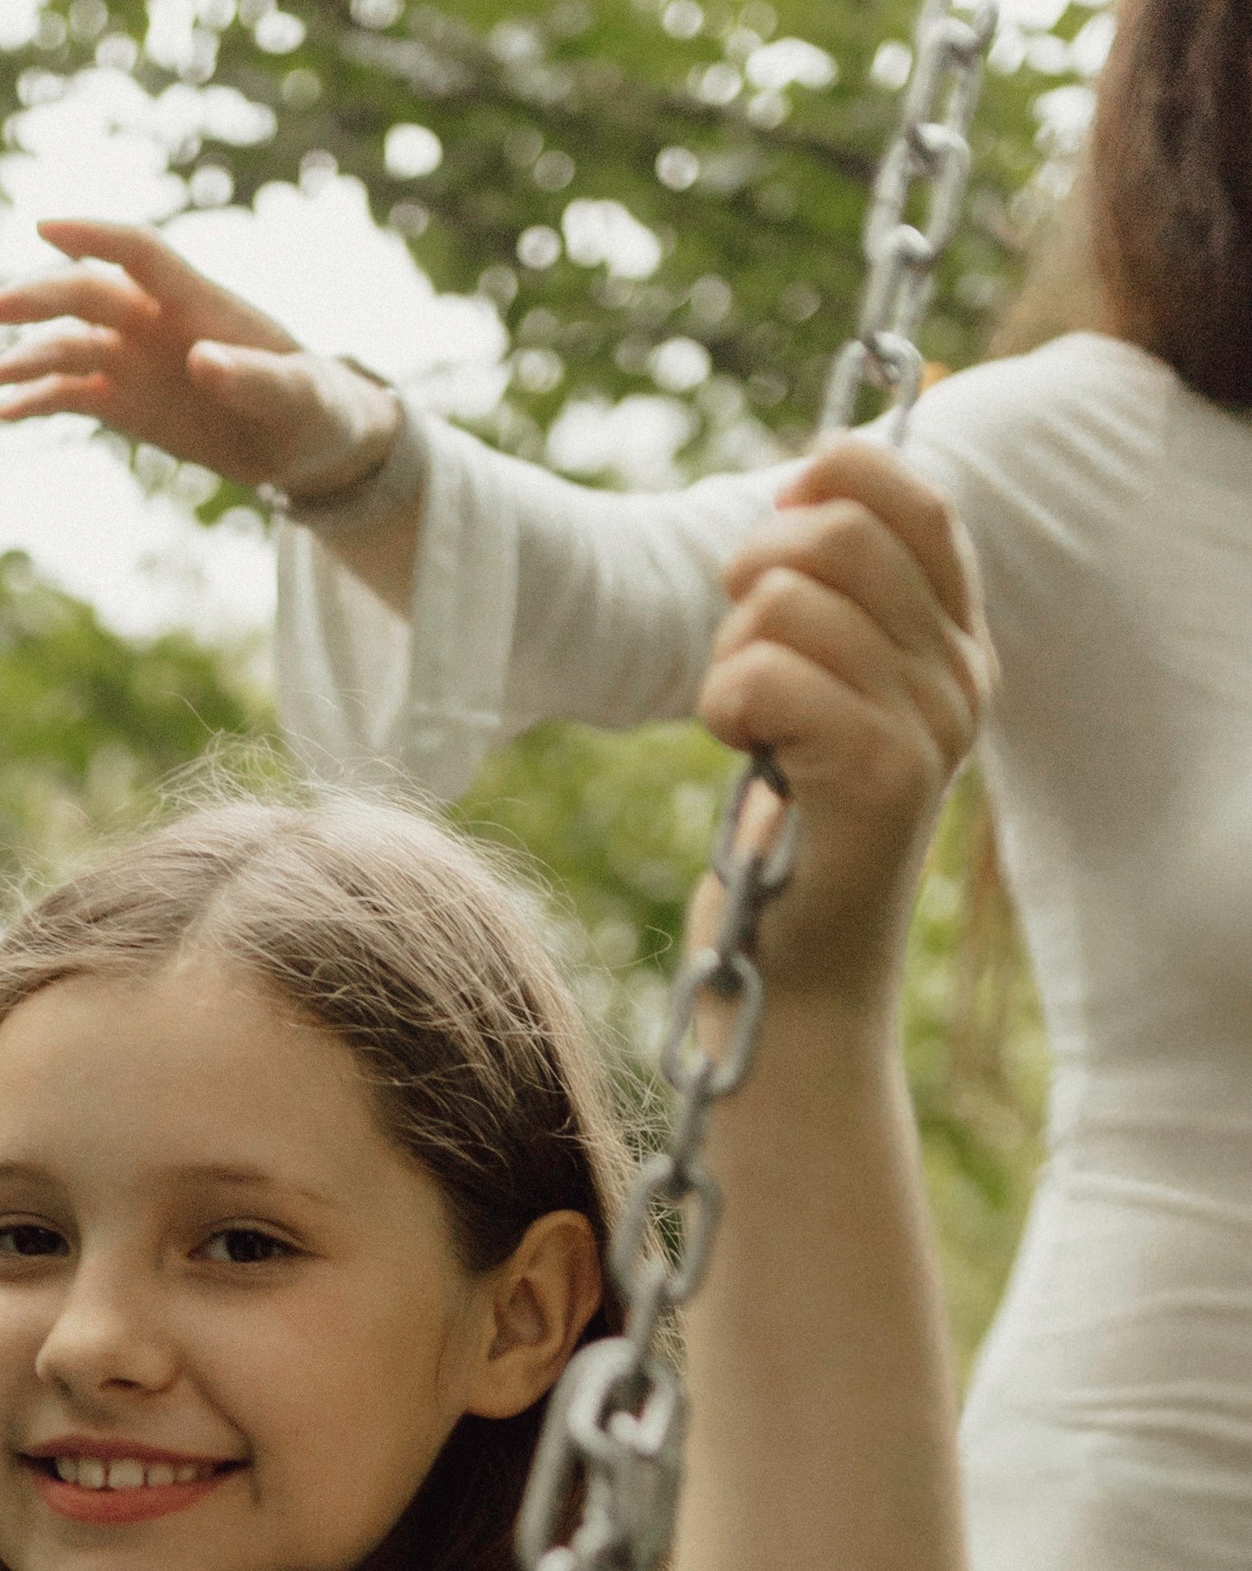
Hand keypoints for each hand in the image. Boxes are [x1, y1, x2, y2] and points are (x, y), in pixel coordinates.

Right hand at [0, 218, 393, 497]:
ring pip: (69, 345)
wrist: (305, 442)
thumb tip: (202, 361)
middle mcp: (156, 321)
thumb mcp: (299, 396)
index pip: (139, 253)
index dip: (95, 237)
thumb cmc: (312, 406)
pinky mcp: (126, 402)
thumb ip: (255, 377)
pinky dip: (38, 401)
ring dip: (26, 355)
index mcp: (198, 300)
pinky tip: (4, 414)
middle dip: (36, 298)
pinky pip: (72, 395)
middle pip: (85, 294)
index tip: (46, 228)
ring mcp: (136, 360)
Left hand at [691, 439, 991, 1005]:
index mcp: (959, 647)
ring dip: (730, 655)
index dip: (840, 474)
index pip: (920, 502)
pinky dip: (726, 703)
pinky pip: (766, 672)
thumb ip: (834, 599)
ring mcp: (929, 724)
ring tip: (745, 724)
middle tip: (737, 645)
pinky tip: (743, 751)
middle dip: (755, 570)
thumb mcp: (824, 697)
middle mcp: (961, 678)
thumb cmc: (790, 835)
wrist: (796, 980)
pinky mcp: (878, 772)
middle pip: (841, 534)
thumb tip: (806, 476)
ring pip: (786, 601)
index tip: (779, 508)